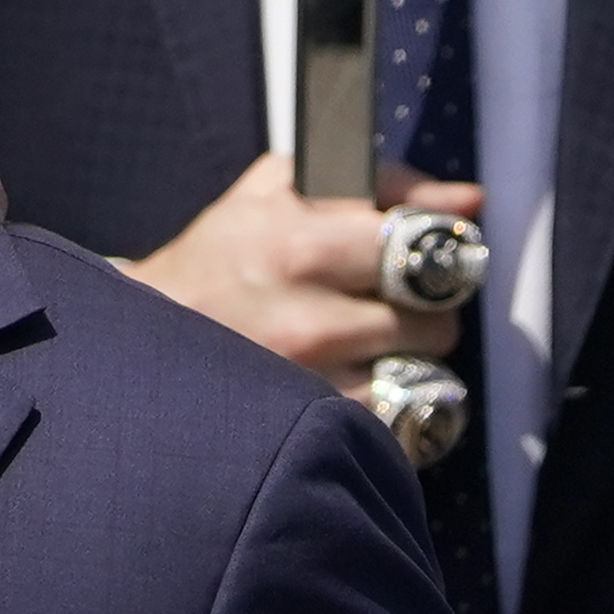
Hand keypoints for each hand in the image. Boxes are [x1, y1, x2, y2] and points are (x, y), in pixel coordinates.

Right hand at [119, 155, 482, 387]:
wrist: (145, 338)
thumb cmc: (221, 254)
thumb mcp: (282, 188)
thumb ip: (381, 182)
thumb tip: (469, 202)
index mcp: (299, 245)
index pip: (422, 245)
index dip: (438, 248)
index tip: (430, 251)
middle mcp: (306, 320)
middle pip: (435, 318)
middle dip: (426, 309)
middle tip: (395, 302)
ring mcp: (309, 385)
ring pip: (423, 373)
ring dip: (411, 359)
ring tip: (370, 342)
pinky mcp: (313, 432)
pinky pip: (400, 418)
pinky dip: (395, 401)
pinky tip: (360, 380)